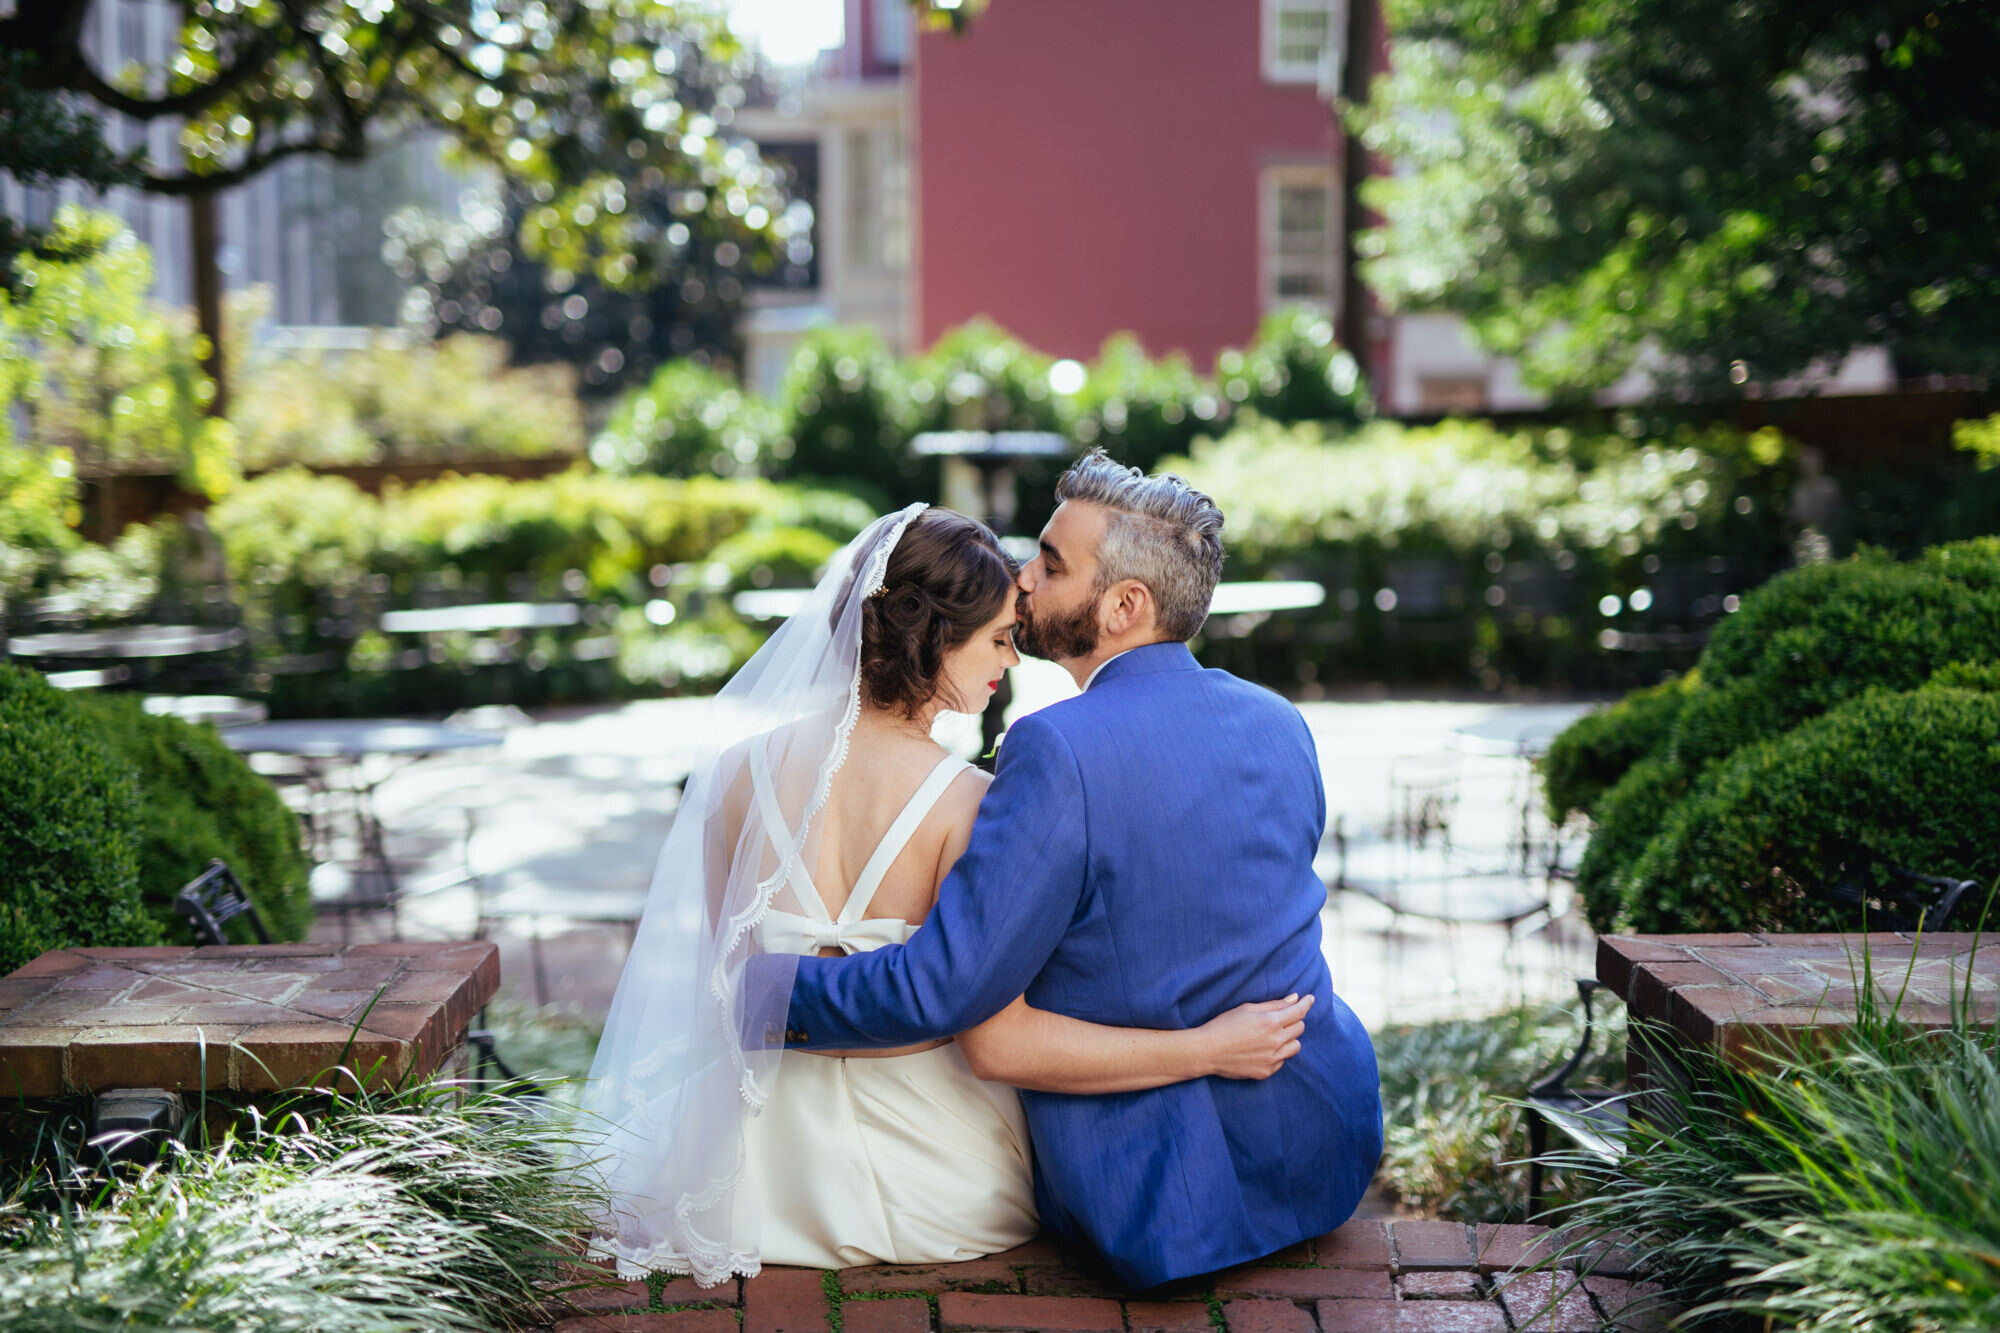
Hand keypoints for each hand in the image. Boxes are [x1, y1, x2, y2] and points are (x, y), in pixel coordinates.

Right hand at [1199, 993, 1313, 1079]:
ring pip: (1296, 1046)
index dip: (1306, 1003)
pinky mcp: (1266, 1072)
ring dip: (1289, 1038)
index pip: (1298, 1012)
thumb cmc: (1224, 1025)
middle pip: (1299, 1028)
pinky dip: (1278, 1053)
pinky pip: (1282, 1061)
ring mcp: (1272, 1059)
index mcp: (1270, 1022)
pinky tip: (1263, 1049)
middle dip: (1294, 1020)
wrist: (1207, 1051)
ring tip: (1274, 1035)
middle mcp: (1275, 1041)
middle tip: (1282, 1018)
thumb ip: (1274, 1005)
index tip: (1310, 999)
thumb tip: (1294, 998)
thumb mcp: (1248, 1009)